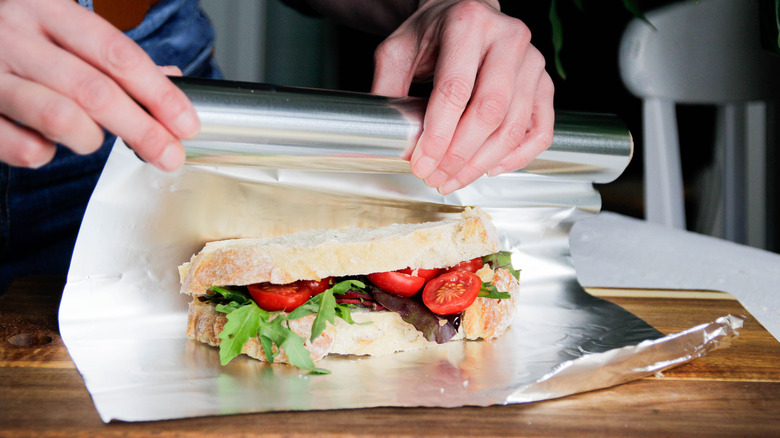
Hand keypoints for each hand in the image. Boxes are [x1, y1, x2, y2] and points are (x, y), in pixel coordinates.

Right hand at [0, 0, 198, 170]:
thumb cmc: (9, 34)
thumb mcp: (58, 27)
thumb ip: (109, 54)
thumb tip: (170, 78)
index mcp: (47, 10)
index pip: (118, 53)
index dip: (159, 93)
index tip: (186, 124)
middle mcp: (16, 36)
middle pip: (96, 91)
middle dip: (142, 130)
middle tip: (168, 156)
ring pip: (60, 118)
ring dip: (90, 140)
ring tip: (95, 141)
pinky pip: (23, 147)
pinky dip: (46, 154)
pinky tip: (47, 143)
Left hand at [372, 0, 553, 193]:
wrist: (465, 15)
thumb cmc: (433, 34)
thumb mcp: (398, 52)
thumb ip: (388, 90)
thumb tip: (388, 139)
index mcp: (468, 22)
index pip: (455, 89)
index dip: (438, 134)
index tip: (422, 163)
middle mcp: (507, 38)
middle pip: (489, 111)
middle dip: (459, 155)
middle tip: (435, 176)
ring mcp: (532, 61)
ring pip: (514, 126)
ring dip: (482, 163)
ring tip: (453, 178)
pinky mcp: (544, 82)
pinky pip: (539, 130)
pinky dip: (516, 157)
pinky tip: (490, 167)